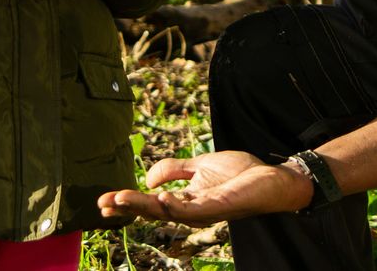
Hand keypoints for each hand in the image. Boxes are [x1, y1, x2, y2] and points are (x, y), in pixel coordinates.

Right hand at [97, 150, 313, 226]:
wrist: (272, 178)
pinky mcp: (219, 206)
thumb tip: (147, 179)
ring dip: (143, 206)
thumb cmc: (240, 173)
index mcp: (185, 199)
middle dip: (128, 207)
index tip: (104, 201)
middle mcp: (191, 209)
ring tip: (121, 198)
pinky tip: (160, 198)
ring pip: (168, 212)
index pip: (151, 203)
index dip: (128, 202)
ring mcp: (205, 210)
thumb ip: (174, 169)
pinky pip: (193, 209)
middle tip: (103, 204)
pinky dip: (175, 206)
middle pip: (153, 211)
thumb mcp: (200, 165)